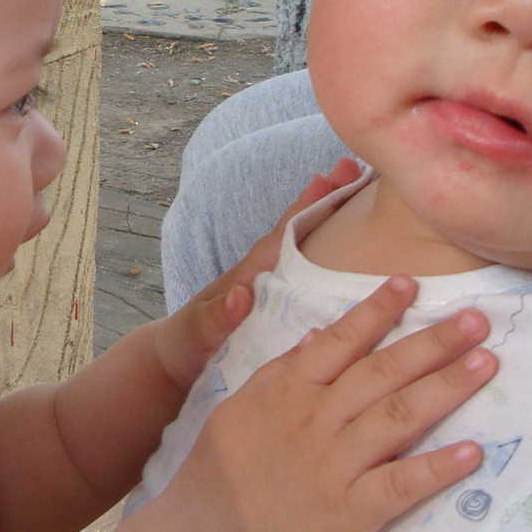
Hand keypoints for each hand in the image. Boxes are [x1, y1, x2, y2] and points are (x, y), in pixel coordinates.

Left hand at [147, 157, 365, 393]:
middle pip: (299, 233)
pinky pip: (308, 274)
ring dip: (329, 221)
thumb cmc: (183, 345)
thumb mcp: (196, 333)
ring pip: (306, 249)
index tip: (329, 179)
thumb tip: (241, 293)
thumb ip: (217, 317)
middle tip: (355, 169)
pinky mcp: (276, 305)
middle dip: (326, 202)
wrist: (173, 363)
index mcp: (247, 277)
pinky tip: (352, 252)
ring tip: (358, 193)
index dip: (305, 209)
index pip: (282, 237)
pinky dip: (329, 255)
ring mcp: (270, 288)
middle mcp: (262, 276)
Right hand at [171, 275, 491, 531]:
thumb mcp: (241, 404)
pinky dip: (438, 467)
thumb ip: (282, 371)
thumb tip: (316, 337)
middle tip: (477, 319)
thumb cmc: (220, 468)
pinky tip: (473, 451)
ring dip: (447, 387)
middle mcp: (319, 417)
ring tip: (487, 362)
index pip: (341, 340)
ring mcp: (339, 462)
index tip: (412, 285)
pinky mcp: (353, 509)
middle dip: (433, 341)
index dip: (378, 311)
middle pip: (384, 371)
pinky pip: (402, 483)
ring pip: (401, 415)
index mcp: (290, 389)